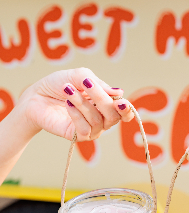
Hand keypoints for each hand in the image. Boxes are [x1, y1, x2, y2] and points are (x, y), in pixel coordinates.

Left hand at [19, 67, 133, 140]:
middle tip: (86, 83)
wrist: (36, 95)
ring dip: (82, 102)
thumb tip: (119, 93)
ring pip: (98, 121)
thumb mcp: (80, 76)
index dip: (126, 110)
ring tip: (67, 89)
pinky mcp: (77, 136)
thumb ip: (99, 84)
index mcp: (106, 104)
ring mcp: (90, 129)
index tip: (121, 101)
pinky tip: (67, 103)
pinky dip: (76, 114)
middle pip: (113, 116)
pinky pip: (85, 129)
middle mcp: (101, 119)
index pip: (124, 113)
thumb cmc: (59, 85)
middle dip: (101, 98)